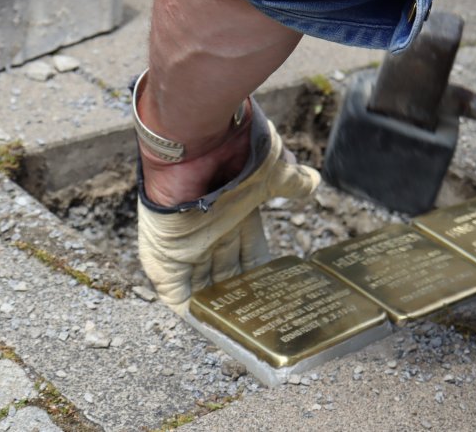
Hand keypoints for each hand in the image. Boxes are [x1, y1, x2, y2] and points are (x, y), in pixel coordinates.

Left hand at [137, 118, 319, 314]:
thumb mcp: (272, 170)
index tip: (279, 298)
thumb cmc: (233, 153)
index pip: (250, 255)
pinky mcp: (162, 259)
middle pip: (228, 274)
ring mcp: (185, 246)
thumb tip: (312, 181)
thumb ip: (290, 182)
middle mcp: (209, 232)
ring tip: (240, 333)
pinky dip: (191, 312)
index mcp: (233, 215)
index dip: (263, 277)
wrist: (193, 144)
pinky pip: (176, 294)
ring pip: (203, 287)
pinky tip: (210, 329)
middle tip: (261, 323)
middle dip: (242, 297)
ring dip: (220, 308)